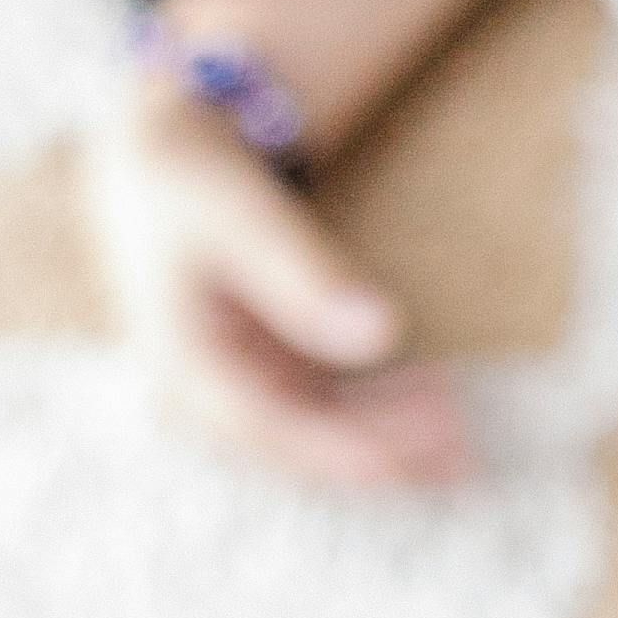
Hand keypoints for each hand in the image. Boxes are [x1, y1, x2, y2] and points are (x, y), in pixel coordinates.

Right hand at [85, 84, 470, 489]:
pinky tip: (432, 402)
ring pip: (316, 436)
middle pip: (300, 446)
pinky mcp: (257, 375)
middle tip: (464, 449)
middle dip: (383, 453)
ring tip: (463, 439)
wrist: (152, 164)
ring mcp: (229, 387)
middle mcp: (201, 391)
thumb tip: (381, 334)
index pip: (270, 428)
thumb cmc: (188, 178)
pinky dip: (375, 414)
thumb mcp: (238, 212)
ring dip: (387, 443)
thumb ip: (304, 274)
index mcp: (182, 362)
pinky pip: (321, 410)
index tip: (420, 448)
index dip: (349, 448)